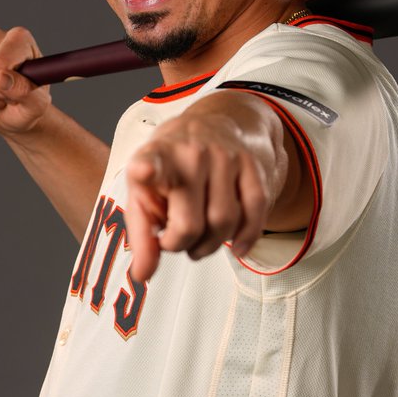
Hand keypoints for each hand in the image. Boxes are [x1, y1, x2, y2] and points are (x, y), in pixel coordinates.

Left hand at [124, 97, 280, 282]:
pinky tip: (236, 248)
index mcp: (157, 157)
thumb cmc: (174, 167)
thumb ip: (142, 236)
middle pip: (190, 224)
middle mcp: (192, 153)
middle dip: (181, 245)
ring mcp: (226, 157)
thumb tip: (142, 275)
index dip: (146, 169)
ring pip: (224, 224)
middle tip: (176, 240)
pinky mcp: (253, 167)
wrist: (222, 121)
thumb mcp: (146, 191)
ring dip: (210, 246)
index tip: (143, 170)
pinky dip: (246, 239)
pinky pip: (255, 214)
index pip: (151, 162)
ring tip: (199, 241)